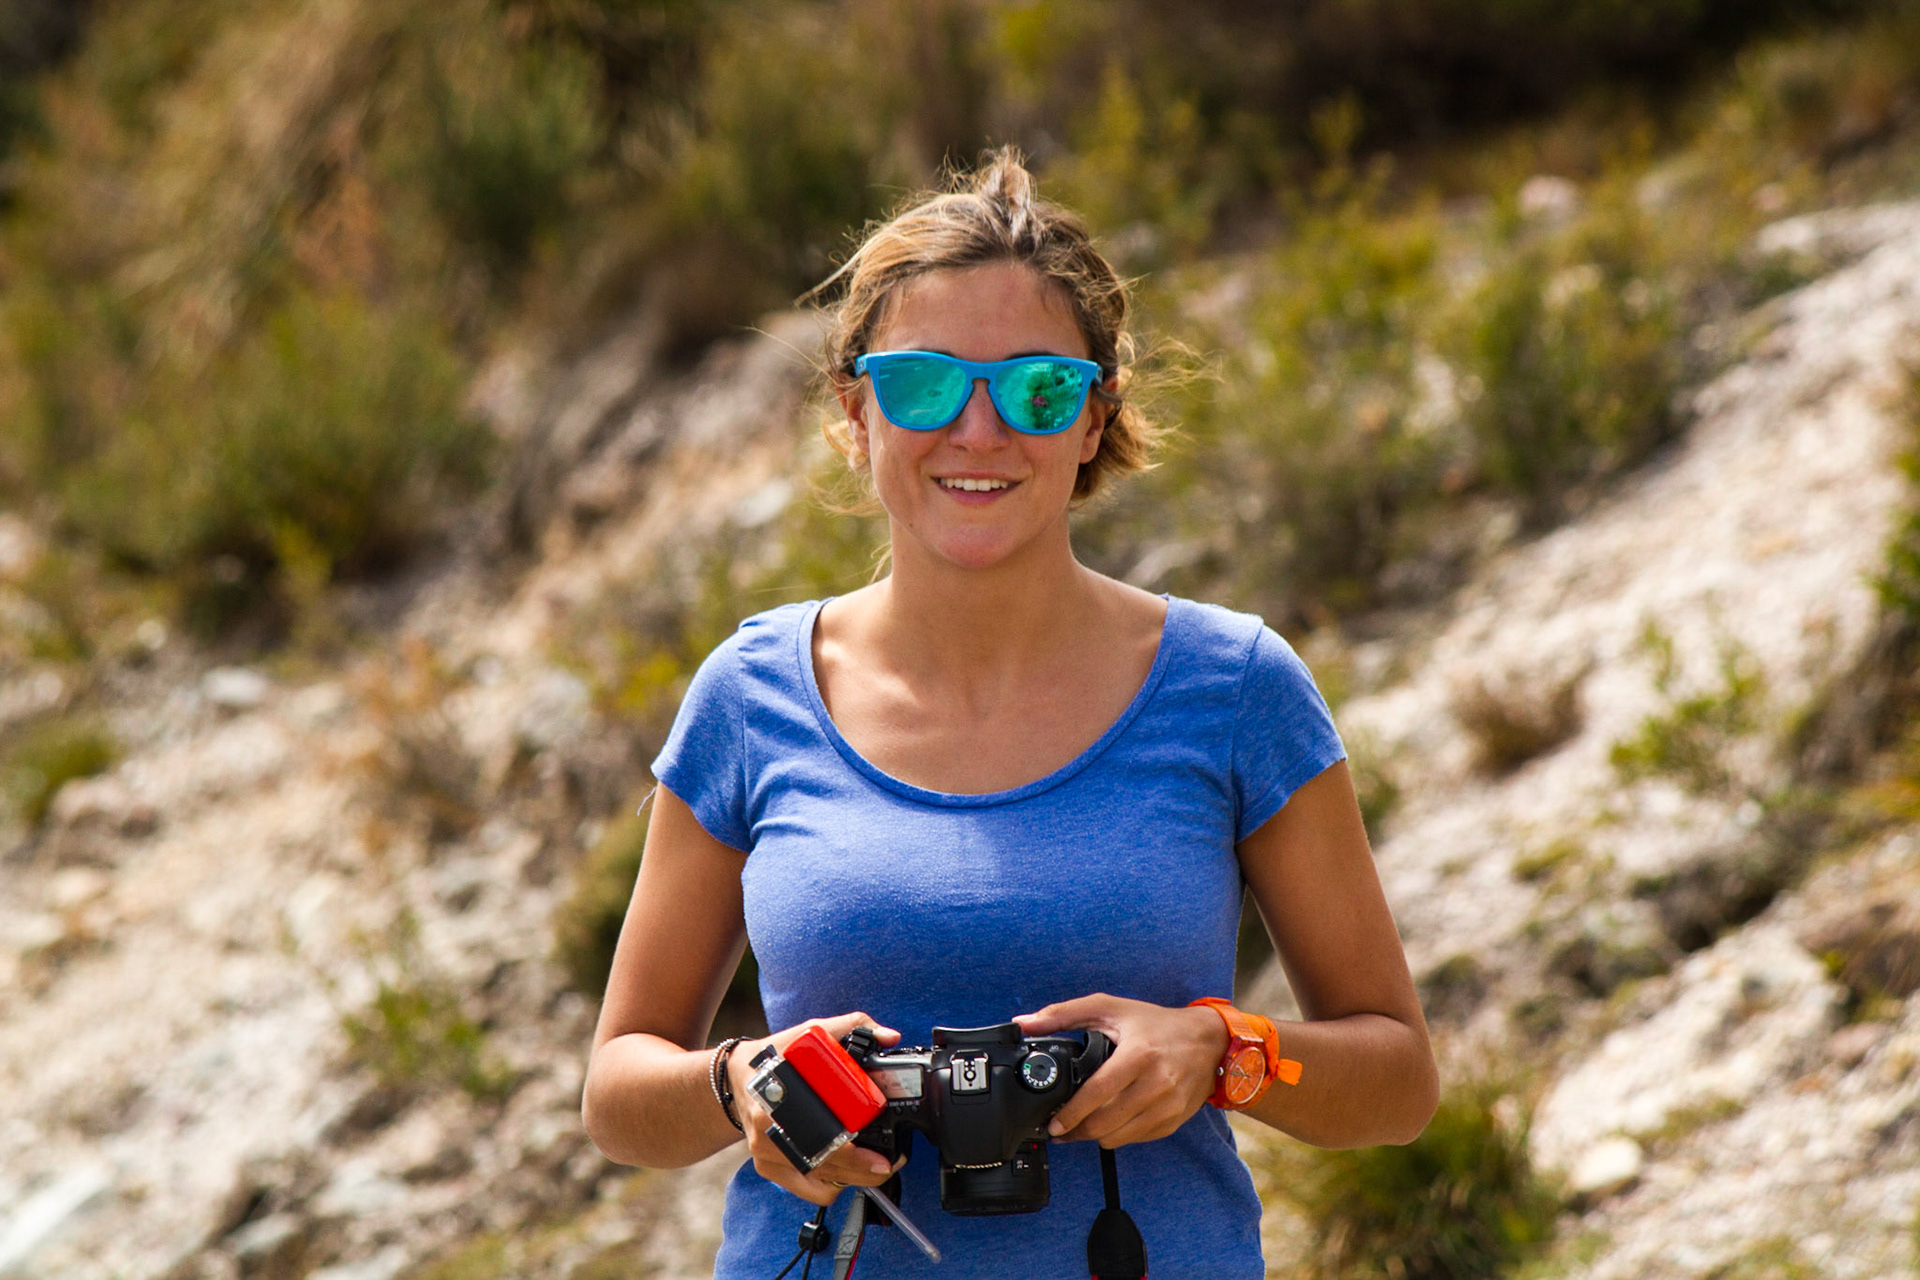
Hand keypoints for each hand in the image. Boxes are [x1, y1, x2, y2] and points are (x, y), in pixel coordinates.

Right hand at [727, 1011, 904, 1205]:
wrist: (736, 1078)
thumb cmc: (775, 1056)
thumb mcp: (810, 1032)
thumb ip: (851, 1027)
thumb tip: (889, 1036)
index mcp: (777, 1095)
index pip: (819, 1134)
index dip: (852, 1152)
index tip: (880, 1156)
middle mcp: (768, 1129)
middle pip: (821, 1163)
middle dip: (862, 1170)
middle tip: (888, 1164)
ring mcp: (764, 1152)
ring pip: (816, 1181)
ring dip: (851, 1179)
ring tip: (874, 1167)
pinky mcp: (767, 1167)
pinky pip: (807, 1188)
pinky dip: (832, 1185)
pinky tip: (846, 1171)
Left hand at [1014, 994, 1228, 1148]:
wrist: (1208, 1042)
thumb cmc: (1156, 1024)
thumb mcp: (1110, 1008)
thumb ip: (1064, 1014)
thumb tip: (1024, 1023)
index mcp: (1139, 1055)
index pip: (1098, 1093)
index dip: (1071, 1113)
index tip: (1053, 1124)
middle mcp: (1157, 1084)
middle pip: (1106, 1123)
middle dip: (1077, 1130)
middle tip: (1060, 1128)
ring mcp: (1167, 1106)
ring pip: (1119, 1138)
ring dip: (1095, 1136)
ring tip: (1082, 1125)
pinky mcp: (1173, 1121)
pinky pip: (1136, 1139)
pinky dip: (1118, 1134)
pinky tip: (1110, 1120)